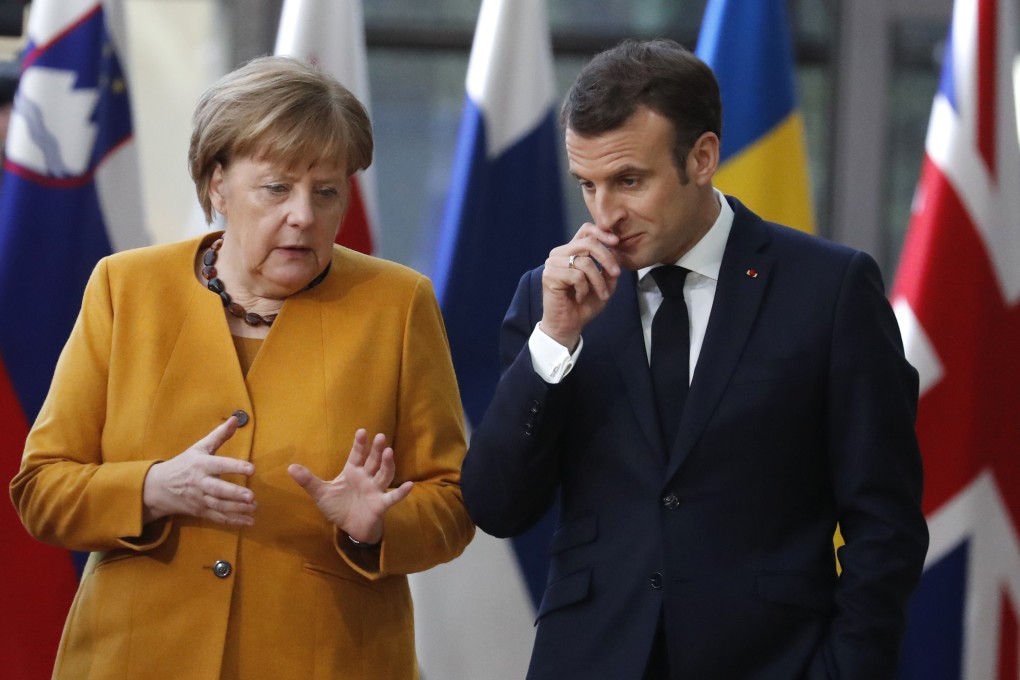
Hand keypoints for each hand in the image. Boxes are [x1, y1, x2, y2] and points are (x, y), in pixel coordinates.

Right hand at [142, 416, 255, 525]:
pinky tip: (248, 522)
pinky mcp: (200, 511)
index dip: (235, 466)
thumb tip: (237, 418)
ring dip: (237, 509)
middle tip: (251, 496)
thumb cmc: (184, 464)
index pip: (220, 465)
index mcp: (201, 465)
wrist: (158, 487)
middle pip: (218, 490)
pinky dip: (233, 521)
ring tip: (254, 507)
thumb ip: (219, 435)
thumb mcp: (199, 447)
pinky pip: (217, 518)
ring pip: (219, 506)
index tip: (252, 469)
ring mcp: (200, 499)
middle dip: (234, 494)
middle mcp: (200, 483)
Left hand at [287, 429, 412, 544]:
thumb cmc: (339, 506)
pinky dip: (401, 493)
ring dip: (387, 464)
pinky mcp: (381, 505)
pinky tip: (409, 486)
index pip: (357, 455)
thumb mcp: (321, 493)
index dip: (360, 444)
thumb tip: (290, 467)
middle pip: (373, 461)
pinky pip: (392, 498)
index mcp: (352, 471)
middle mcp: (366, 478)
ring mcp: (375, 490)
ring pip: (384, 474)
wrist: (350, 527)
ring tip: (389, 452)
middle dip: (376, 449)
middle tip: (380, 437)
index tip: (361, 432)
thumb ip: (308, 480)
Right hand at [540, 223, 621, 348]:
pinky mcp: (549, 275)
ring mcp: (553, 263)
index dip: (602, 232)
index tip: (616, 242)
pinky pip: (576, 276)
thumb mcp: (605, 283)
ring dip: (598, 281)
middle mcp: (560, 253)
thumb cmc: (585, 304)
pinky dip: (584, 289)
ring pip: (585, 262)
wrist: (569, 325)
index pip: (586, 230)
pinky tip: (580, 297)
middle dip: (607, 258)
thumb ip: (609, 266)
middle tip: (617, 274)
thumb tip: (615, 250)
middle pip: (589, 243)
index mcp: (572, 250)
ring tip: (600, 294)